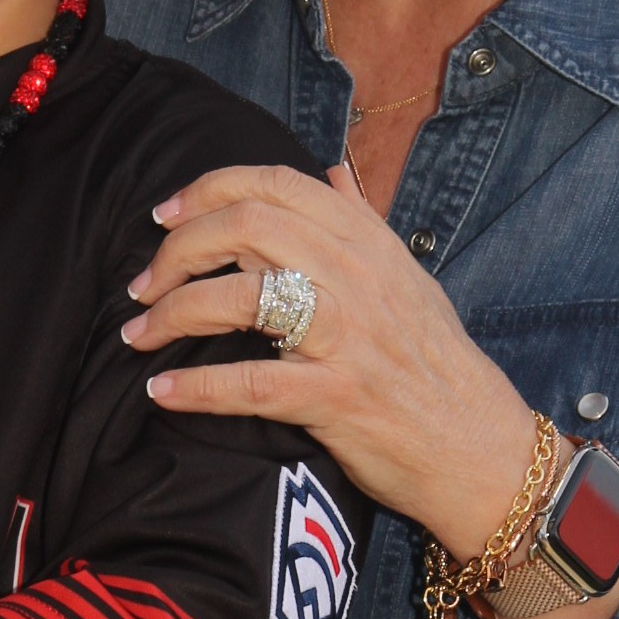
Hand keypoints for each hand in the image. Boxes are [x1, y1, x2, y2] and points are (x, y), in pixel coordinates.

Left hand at [122, 161, 618, 618]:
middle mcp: (357, 278)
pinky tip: (161, 392)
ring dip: (172, 313)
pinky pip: (250, 383)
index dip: (208, 189)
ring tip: (139, 334)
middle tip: (144, 283)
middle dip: (178, 249)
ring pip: (240, 298)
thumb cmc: (437, 367)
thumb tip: (332, 169)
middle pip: (246, 228)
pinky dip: (195, 387)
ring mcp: (347, 337)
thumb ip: (363, 222)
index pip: (276, 184)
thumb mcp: (408, 279)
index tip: (165, 216)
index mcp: (368, 243)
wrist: (479, 449)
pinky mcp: (336, 398)